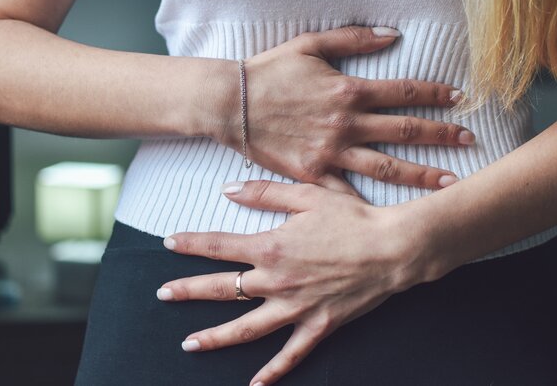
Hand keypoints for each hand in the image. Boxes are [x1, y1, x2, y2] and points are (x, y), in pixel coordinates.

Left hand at [157, 179, 423, 385]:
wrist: (393, 248)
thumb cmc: (353, 217)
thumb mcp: (309, 193)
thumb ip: (265, 192)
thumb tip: (227, 190)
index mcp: (271, 246)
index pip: (218, 245)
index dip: (190, 243)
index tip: (169, 242)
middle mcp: (277, 281)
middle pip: (223, 289)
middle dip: (189, 291)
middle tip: (163, 294)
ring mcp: (297, 307)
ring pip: (247, 328)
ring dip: (215, 337)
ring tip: (189, 345)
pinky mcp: (319, 325)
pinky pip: (291, 353)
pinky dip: (273, 371)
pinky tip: (255, 384)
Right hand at [207, 26, 474, 194]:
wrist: (231, 104)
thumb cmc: (270, 72)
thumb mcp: (310, 45)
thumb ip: (354, 39)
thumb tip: (393, 34)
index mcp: (348, 90)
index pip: (404, 92)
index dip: (436, 94)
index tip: (460, 98)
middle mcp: (346, 123)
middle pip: (405, 131)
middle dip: (442, 135)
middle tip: (469, 141)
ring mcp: (331, 152)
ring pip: (386, 167)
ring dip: (421, 173)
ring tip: (450, 182)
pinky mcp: (314, 174)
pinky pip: (348, 189)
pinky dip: (370, 202)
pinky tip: (393, 212)